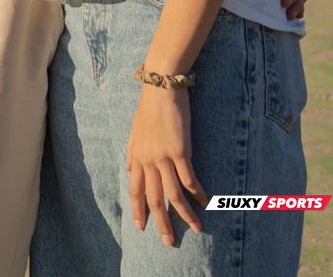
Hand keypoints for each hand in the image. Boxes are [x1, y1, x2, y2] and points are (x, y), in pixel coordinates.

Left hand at [126, 84, 204, 245]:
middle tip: (168, 241)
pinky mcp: (180, 152)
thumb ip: (132, 151)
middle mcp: (148, 161)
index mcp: (138, 157)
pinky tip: (205, 203)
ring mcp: (164, 157)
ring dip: (184, 214)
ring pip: (173, 194)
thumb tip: (127, 168)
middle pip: (153, 198)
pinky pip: (189, 179)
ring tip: (196, 228)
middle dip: (161, 221)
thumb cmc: (149, 108)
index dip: (138, 209)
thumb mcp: (134, 131)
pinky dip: (197, 193)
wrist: (161, 89)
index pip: (135, 190)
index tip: (141, 227)